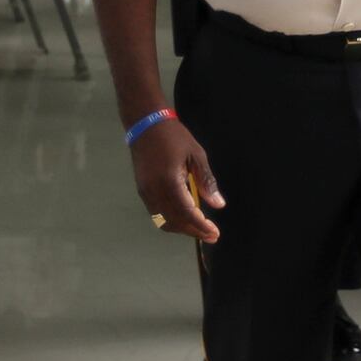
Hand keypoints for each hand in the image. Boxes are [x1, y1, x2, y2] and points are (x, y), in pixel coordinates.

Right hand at [131, 119, 223, 242]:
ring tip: (200, 229)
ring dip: (182, 228)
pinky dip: (171, 220)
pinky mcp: (142, 190)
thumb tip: (219, 204)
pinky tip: (185, 217)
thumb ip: (206, 181)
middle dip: (193, 231)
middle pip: (174, 221)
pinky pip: (156, 213)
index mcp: (169, 182)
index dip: (201, 226)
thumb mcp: (196, 156)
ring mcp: (145, 192)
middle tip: (211, 235)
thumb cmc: (174, 137)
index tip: (215, 233)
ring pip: (163, 221)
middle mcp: (154, 191)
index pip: (187, 213)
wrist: (146, 125)